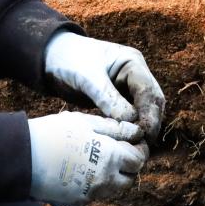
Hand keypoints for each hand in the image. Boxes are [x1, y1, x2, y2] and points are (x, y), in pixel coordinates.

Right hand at [27, 111, 146, 205]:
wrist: (21, 158)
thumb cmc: (52, 133)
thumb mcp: (84, 122)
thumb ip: (114, 128)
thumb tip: (136, 131)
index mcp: (111, 157)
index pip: (138, 160)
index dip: (139, 151)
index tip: (134, 145)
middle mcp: (105, 180)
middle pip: (129, 180)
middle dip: (128, 168)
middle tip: (118, 155)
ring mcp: (91, 194)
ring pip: (112, 190)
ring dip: (112, 179)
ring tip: (98, 163)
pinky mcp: (76, 202)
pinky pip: (93, 196)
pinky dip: (94, 187)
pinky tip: (80, 173)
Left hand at [44, 31, 164, 144]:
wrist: (51, 58)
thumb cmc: (69, 60)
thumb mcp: (88, 78)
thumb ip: (109, 98)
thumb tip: (131, 122)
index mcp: (132, 63)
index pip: (149, 91)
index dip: (149, 114)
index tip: (143, 133)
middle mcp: (136, 75)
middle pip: (153, 102)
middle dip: (150, 123)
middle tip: (144, 145)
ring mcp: (129, 88)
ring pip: (145, 111)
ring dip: (143, 128)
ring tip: (137, 146)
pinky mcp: (119, 99)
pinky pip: (131, 116)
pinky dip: (131, 128)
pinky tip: (127, 142)